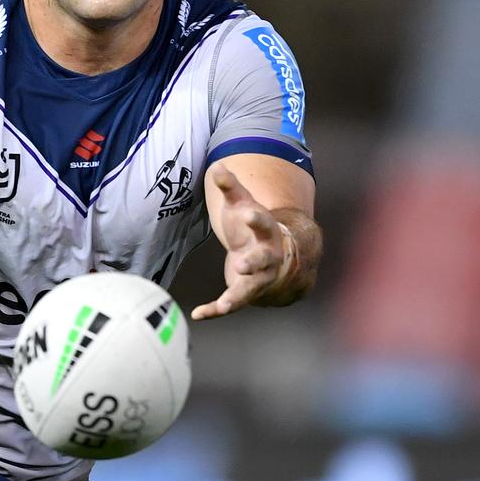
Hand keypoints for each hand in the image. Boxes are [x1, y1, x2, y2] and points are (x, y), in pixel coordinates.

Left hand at [191, 164, 291, 319]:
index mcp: (266, 232)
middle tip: (243, 264)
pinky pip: (231, 304)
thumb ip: (231, 188)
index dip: (255, 218)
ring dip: (236, 297)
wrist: (282, 259)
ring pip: (249, 290)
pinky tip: (197, 314)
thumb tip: (217, 166)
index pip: (262, 223)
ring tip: (224, 305)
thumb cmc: (256, 228)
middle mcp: (267, 257)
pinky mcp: (245, 293)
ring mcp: (258, 278)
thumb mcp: (244, 205)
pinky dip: (215, 310)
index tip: (246, 213)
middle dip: (253, 263)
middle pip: (262, 261)